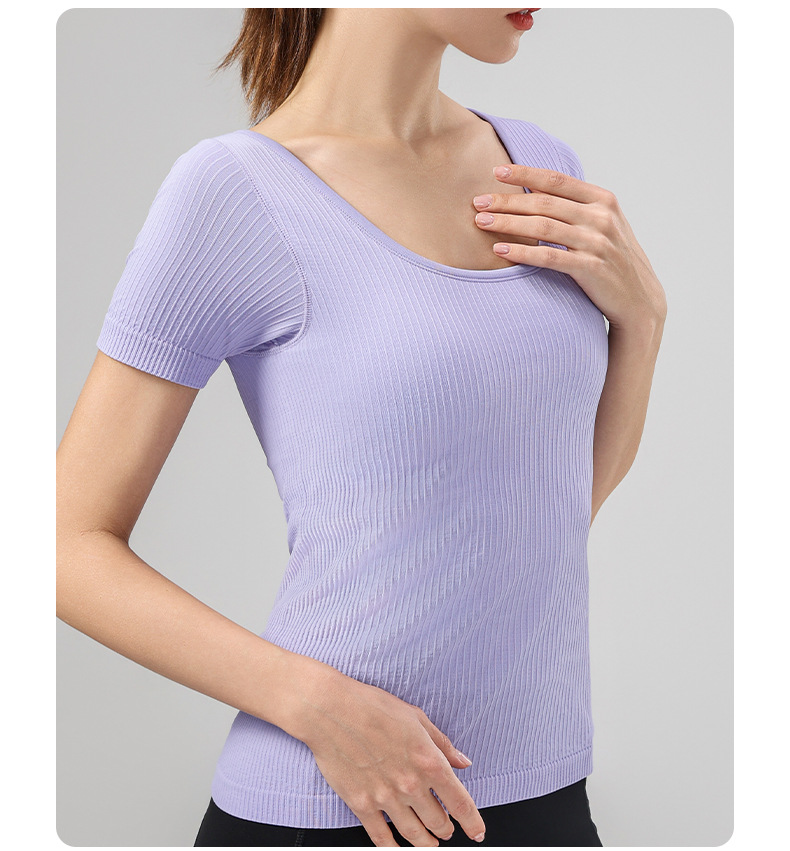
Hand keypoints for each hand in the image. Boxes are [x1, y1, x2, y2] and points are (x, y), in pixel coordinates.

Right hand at [295, 665, 485, 846]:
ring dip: (426, 844)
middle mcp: (411, 784)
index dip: (473, 822)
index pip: (460, 802)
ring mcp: (386, 797)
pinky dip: (393, 849)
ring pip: (414, 834)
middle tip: (448, 830)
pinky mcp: (362, 804)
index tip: (477, 831)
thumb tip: (463, 762)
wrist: (332, 710)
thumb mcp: (416, 717)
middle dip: (447, 829)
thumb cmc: (373, 707)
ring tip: (430, 844)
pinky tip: (398, 849)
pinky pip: (381, 838)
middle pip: (438, 822)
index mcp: (429, 761)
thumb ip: (442, 743)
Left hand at [472, 166, 666, 329]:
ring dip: (509, 223)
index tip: (495, 171)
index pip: (556, 181)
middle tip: (478, 202)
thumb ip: (575, 207)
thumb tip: (534, 188)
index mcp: (602, 200)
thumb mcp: (601, 225)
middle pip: (544, 203)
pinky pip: (549, 257)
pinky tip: (501, 250)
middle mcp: (601, 217)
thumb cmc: (612, 260)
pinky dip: (523, 252)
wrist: (638, 300)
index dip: (524, 174)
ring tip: (482, 222)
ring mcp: (597, 243)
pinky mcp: (590, 268)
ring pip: (543, 227)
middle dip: (507, 201)